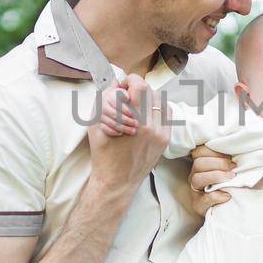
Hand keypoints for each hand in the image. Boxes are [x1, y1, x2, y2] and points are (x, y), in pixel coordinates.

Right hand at [87, 74, 168, 192]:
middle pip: (152, 91)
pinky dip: (156, 108)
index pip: (140, 86)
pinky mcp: (165, 139)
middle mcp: (152, 127)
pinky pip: (166, 114)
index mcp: (135, 122)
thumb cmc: (103, 155)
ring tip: (136, 104)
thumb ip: (105, 100)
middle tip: (128, 94)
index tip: (124, 84)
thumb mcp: (96, 125)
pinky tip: (145, 113)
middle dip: (138, 88)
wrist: (117, 181)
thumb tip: (116, 82)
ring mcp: (162, 134)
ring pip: (161, 101)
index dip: (131, 80)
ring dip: (149, 97)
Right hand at [187, 146, 233, 216]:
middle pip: (198, 163)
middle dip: (218, 163)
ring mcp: (196, 190)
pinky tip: (228, 196)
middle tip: (234, 167)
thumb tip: (253, 154)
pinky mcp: (198, 204)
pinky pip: (204, 198)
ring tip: (231, 179)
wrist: (237, 207)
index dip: (214, 151)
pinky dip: (217, 196)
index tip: (230, 156)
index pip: (200, 151)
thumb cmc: (237, 185)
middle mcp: (196, 175)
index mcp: (203, 164)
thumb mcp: (237, 170)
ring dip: (216, 176)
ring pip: (197, 179)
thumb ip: (237, 160)